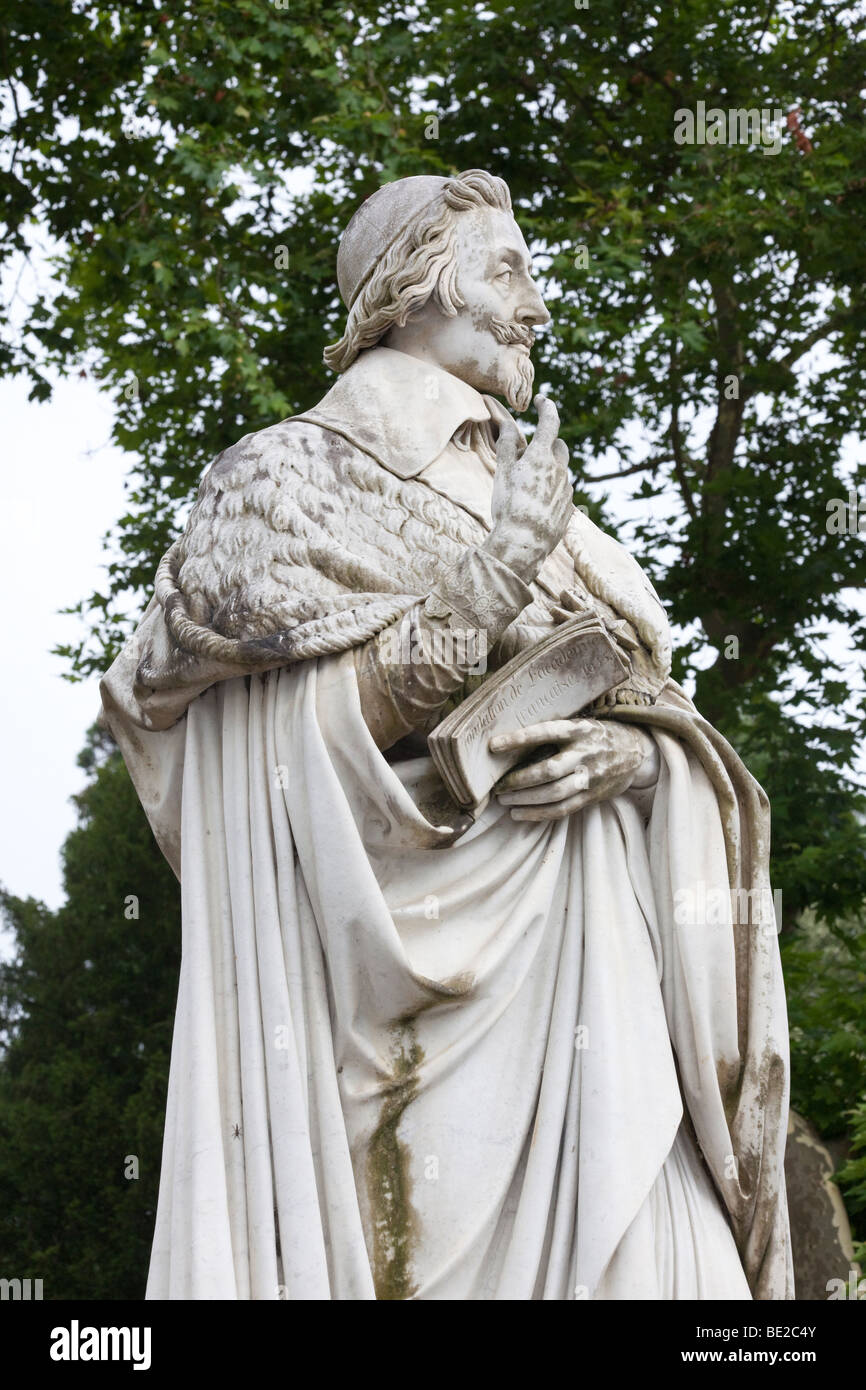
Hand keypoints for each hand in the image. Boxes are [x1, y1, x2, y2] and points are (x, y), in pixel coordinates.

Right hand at [483, 395, 572, 584]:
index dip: (547, 407)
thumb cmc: (508, 506)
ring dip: (549, 471)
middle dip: (548, 444)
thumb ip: (507, 447)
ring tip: (528, 488)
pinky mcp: (569, 508)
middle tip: (532, 453)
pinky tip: (537, 505)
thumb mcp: (502, 473)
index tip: (542, 400)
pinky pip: (563, 492)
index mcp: (542, 456)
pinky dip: (552, 491)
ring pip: (561, 471)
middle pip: (559, 447)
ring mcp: (567, 490)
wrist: (523, 544)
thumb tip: (509, 427)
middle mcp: (560, 470)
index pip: (550, 421)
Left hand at [489, 717, 657, 820]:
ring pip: (554, 793)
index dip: (519, 739)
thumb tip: (513, 743)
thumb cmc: (596, 735)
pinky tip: (519, 814)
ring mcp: (590, 777)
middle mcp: (585, 753)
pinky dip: (538, 814)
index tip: (493, 746)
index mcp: (580, 730)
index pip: (546, 732)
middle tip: (497, 785)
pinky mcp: (592, 796)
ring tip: (503, 801)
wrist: (635, 750)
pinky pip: (563, 809)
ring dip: (525, 799)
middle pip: (549, 770)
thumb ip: (555, 733)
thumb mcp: (580, 724)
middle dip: (518, 780)